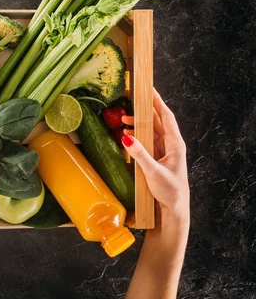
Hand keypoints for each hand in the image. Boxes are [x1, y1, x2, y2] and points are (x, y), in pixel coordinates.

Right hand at [121, 88, 188, 221]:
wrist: (173, 210)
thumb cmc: (170, 192)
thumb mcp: (153, 172)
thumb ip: (140, 154)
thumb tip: (127, 137)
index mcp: (175, 144)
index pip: (166, 117)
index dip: (157, 102)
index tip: (149, 89)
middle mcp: (170, 144)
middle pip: (157, 121)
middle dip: (145, 109)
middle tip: (133, 97)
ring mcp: (163, 151)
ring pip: (150, 130)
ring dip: (138, 124)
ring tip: (123, 118)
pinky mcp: (156, 158)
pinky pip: (145, 141)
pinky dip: (136, 136)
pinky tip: (126, 134)